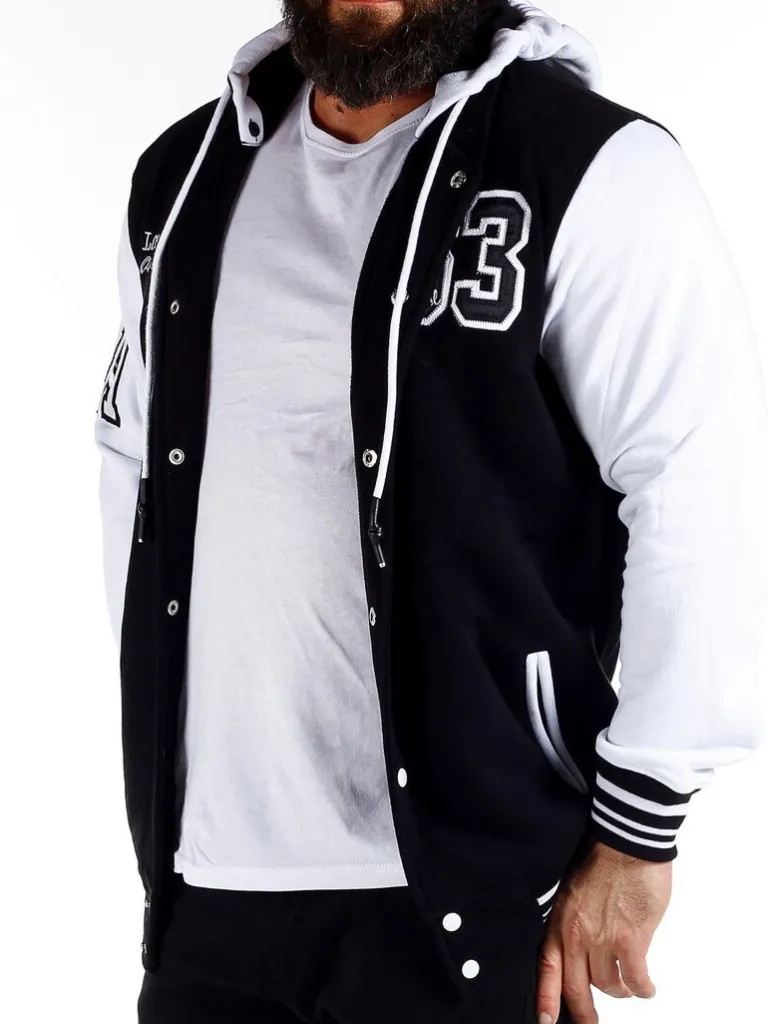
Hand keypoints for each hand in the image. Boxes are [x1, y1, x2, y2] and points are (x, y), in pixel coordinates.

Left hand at [535, 839, 671, 1023]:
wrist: (626, 844)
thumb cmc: (602, 860)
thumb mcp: (572, 891)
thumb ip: (574, 922)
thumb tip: (583, 947)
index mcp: (560, 922)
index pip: (547, 969)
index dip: (545, 999)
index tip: (545, 1022)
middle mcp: (577, 935)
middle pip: (577, 988)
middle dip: (584, 1013)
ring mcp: (604, 939)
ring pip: (609, 985)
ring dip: (619, 992)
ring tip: (627, 989)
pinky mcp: (631, 939)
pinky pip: (636, 978)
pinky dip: (643, 988)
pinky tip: (647, 988)